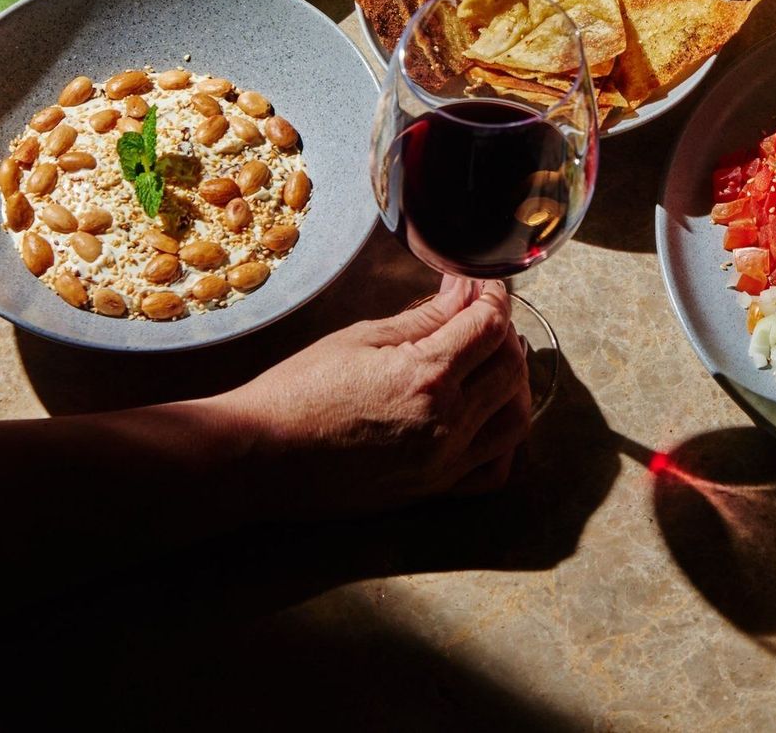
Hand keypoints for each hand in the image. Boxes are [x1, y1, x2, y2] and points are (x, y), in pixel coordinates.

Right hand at [219, 275, 530, 515]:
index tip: (482, 284)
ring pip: (515, 419)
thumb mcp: (363, 337)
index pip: (490, 326)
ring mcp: (442, 464)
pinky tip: (486, 415)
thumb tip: (463, 290)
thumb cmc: (300, 390)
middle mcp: (445, 424)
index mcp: (427, 377)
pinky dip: (503, 440)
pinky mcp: (430, 491)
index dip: (493, 295)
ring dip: (513, 382)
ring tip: (489, 359)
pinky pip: (492, 471)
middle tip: (481, 313)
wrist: (260, 456)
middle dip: (505, 332)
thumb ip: (425, 316)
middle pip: (511, 368)